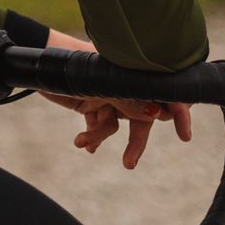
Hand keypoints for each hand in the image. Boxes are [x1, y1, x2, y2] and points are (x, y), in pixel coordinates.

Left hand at [38, 30, 192, 169]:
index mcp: (135, 73)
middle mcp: (125, 85)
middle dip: (136, 143)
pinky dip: (93, 136)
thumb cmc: (74, 62)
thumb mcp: (103, 83)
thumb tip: (156, 115)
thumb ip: (129, 99)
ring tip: (83, 142)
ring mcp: (108, 95)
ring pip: (115, 125)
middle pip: (141, 119)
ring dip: (100, 136)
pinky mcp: (91, 103)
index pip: (165, 94)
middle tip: (128, 163)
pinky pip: (99, 126)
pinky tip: (85, 145)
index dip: (179, 112)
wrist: (40, 61)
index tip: (184, 135)